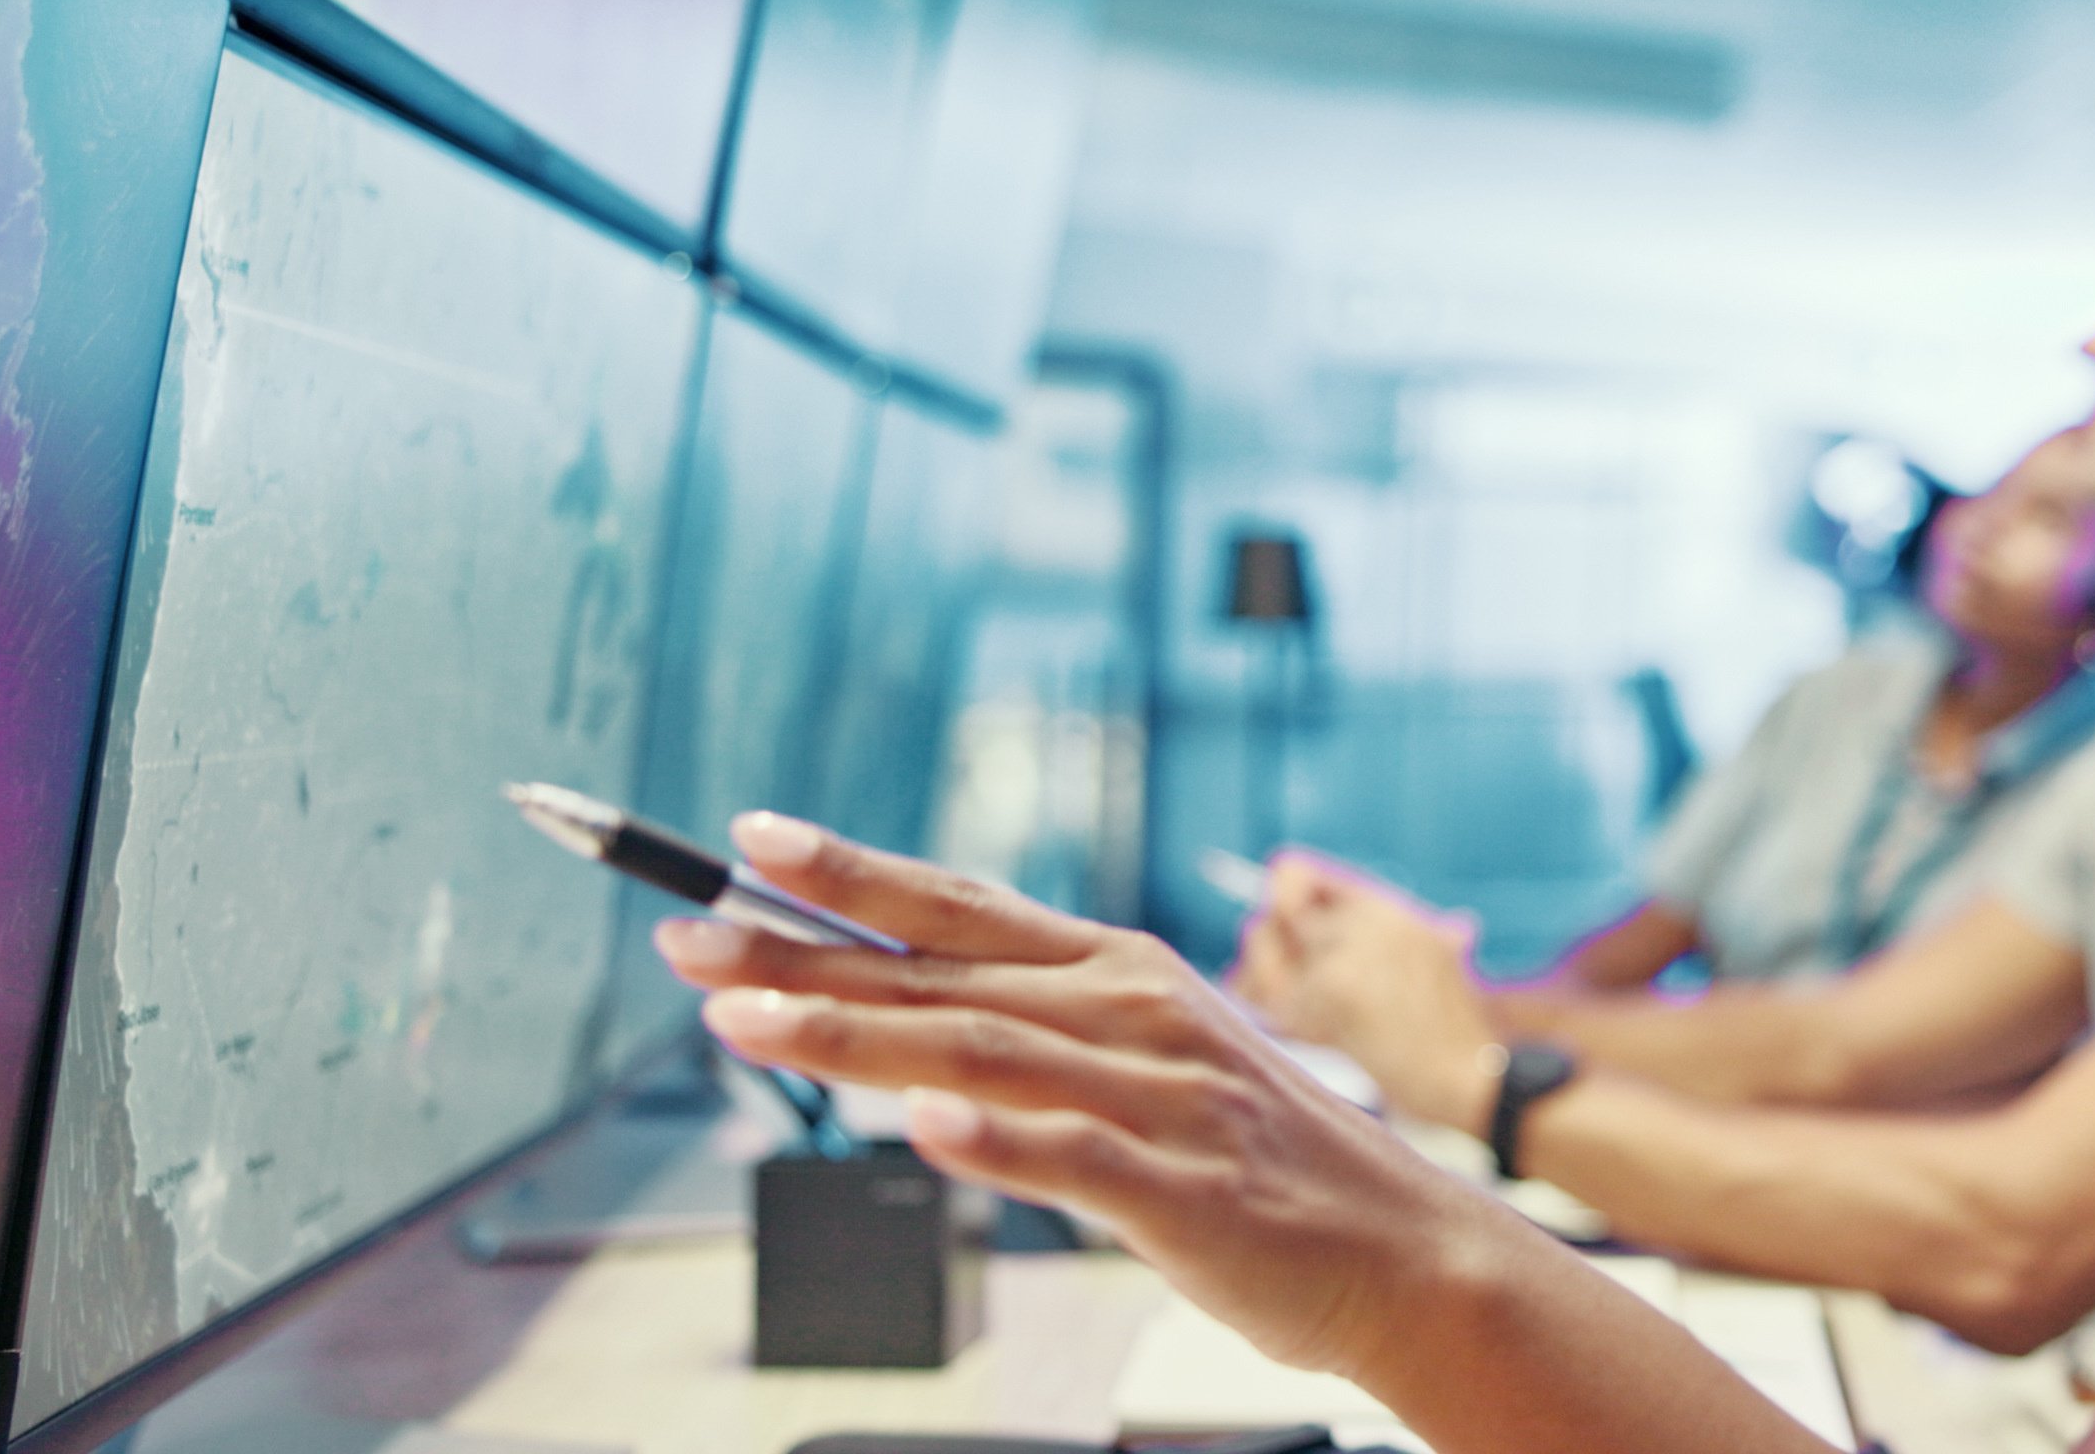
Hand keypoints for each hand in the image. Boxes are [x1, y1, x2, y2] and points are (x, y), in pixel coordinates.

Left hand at [656, 814, 1527, 1378]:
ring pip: (980, 1051)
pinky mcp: (1182, 1188)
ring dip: (853, 1031)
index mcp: (1120, 974)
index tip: (747, 841)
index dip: (852, 872)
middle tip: (687, 933)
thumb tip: (912, 1030)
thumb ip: (1040, 1039)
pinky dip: (991, 1138)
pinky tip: (922, 1125)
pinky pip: (1071, 1158)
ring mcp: (1158, 1097)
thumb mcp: (1151, 1068)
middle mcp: (1133, 1014)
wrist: (1407, 1254)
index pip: (961, 909)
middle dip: (803, 948)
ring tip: (741, 1018)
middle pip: (941, 973)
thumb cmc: (1265, 1166)